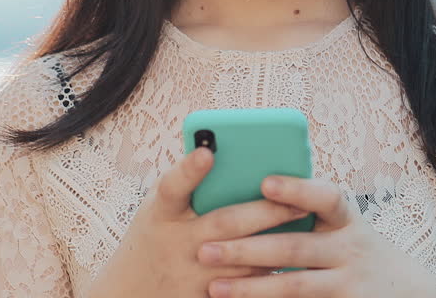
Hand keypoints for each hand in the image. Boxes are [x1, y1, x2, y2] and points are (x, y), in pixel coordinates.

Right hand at [90, 148, 310, 297]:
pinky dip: (265, 276)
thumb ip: (188, 184)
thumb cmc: (154, 238)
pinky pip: (242, 288)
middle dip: (264, 212)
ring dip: (274, 245)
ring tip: (305, 225)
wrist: (130, 294)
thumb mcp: (160, 209)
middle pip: (223, 224)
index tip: (207, 153)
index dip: (188, 171)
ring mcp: (189, 275)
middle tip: (299, 201)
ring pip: (241, 261)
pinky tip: (289, 263)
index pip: (171, 187)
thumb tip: (226, 153)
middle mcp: (176, 243)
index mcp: (162, 213)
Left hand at [197, 175, 435, 297]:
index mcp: (347, 220)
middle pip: (296, 247)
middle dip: (249, 248)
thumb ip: (310, 212)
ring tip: (214, 287)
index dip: (298, 189)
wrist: (403, 291)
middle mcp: (350, 249)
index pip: (327, 197)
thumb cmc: (355, 249)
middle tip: (206, 248)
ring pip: (294, 286)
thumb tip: (255, 187)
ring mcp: (348, 283)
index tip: (264, 183)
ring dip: (251, 287)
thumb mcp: (344, 226)